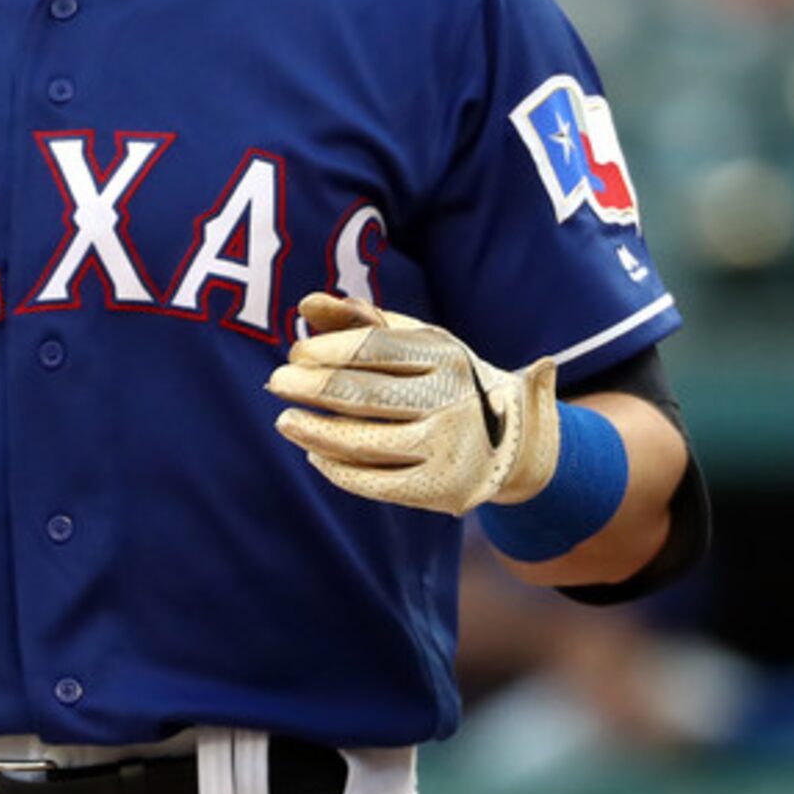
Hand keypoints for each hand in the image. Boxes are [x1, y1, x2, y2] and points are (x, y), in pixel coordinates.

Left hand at [266, 292, 558, 516]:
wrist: (517, 439)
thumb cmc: (450, 379)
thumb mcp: (420, 342)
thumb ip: (362, 320)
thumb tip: (306, 304)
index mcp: (447, 356)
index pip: (378, 348)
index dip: (330, 349)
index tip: (296, 353)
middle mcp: (452, 401)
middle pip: (368, 395)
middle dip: (315, 388)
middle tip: (276, 383)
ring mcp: (448, 448)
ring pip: (367, 443)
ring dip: (316, 432)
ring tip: (285, 422)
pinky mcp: (442, 490)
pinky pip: (378, 483)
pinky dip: (339, 470)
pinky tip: (315, 453)